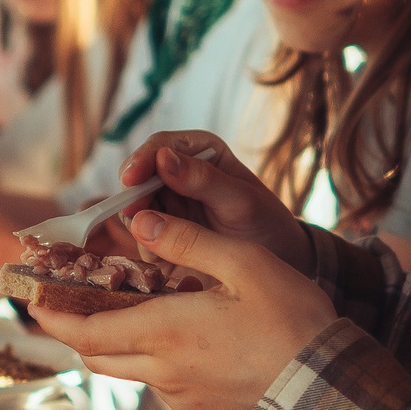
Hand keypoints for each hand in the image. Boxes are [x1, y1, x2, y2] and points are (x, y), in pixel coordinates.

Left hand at [28, 209, 334, 409]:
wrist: (332, 395)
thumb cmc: (294, 324)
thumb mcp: (246, 265)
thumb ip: (190, 242)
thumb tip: (143, 220)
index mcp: (163, 332)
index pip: (84, 331)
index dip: (52, 317)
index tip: (33, 302)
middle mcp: (163, 371)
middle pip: (98, 354)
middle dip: (76, 329)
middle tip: (70, 302)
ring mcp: (182, 398)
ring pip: (132, 369)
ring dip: (121, 342)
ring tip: (131, 311)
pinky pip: (166, 384)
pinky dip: (159, 360)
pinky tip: (187, 339)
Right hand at [119, 132, 310, 272]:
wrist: (280, 262)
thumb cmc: (267, 223)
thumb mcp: (241, 201)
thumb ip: (204, 179)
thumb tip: (163, 157)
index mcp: (198, 152)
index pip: (158, 147)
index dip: (140, 161)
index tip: (130, 179)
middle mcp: (177, 176)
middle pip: (137, 179)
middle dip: (134, 198)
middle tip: (136, 215)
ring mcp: (167, 206)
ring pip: (134, 211)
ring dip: (140, 226)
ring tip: (163, 245)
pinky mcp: (163, 236)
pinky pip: (142, 240)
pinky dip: (148, 249)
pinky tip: (168, 261)